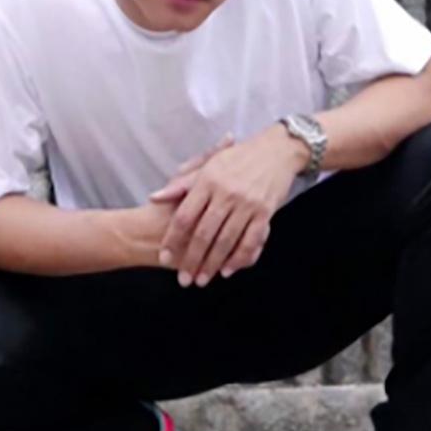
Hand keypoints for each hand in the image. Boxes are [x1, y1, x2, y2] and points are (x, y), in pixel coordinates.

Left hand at [149, 126, 306, 286]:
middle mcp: (226, 193)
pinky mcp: (265, 212)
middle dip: (192, 260)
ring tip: (202, 280)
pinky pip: (251, 240)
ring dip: (213, 264)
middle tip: (184, 280)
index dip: (173, 239)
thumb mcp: (208, 164)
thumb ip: (182, 183)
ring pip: (226, 240)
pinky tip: (228, 270)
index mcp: (208, 180)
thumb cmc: (238, 157)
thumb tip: (154, 198)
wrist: (276, 150)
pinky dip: (239, 258)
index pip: (185, 216)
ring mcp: (247, 203)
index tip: (165, 258)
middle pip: (203, 233)